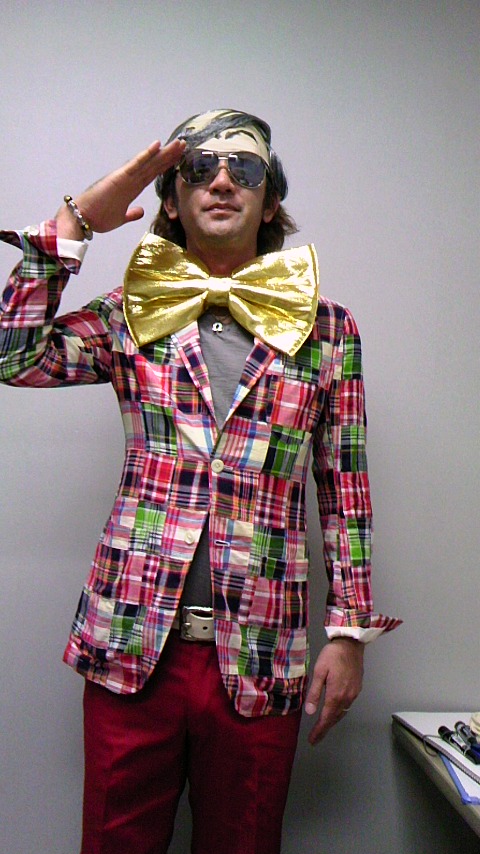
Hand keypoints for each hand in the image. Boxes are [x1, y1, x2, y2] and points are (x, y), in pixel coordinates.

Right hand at [56, 138, 185, 236]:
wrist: (82, 219)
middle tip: (183, 144)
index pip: (152, 174)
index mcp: (131, 189)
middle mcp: (130, 180)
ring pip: (149, 162)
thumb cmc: (98, 218)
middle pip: (154, 165)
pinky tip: (157, 145)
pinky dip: (146, 155)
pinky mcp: (120, 178)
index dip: (165, 165)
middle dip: (169, 156)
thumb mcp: (120, 218)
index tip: (178, 158)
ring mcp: (126, 177)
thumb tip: (141, 211)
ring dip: (164, 153)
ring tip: (178, 143)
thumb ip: (131, 213)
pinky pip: (136, 164)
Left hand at [304, 638, 363, 745]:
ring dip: (332, 721)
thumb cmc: (332, 655)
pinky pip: (347, 706)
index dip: (319, 730)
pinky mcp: (357, 688)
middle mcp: (347, 698)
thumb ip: (314, 692)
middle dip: (325, 729)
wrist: (351, 644)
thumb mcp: (319, 671)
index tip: (312, 740)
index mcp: (336, 695)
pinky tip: (334, 711)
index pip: (326, 718)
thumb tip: (309, 712)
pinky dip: (339, 712)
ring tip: (323, 727)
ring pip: (342, 713)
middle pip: (335, 718)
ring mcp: (354, 694)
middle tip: (316, 737)